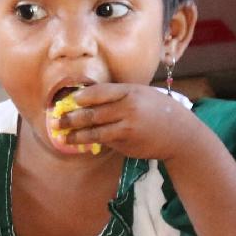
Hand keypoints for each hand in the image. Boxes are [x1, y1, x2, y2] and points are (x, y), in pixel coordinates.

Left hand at [50, 83, 202, 160]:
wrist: (180, 134)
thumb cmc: (158, 111)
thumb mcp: (142, 94)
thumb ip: (118, 95)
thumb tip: (86, 97)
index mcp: (130, 92)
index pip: (99, 93)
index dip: (80, 98)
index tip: (67, 101)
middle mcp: (128, 109)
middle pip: (91, 113)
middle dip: (70, 118)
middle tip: (55, 121)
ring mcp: (127, 128)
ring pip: (94, 131)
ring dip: (75, 135)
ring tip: (62, 136)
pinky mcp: (126, 143)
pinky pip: (104, 141)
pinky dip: (90, 142)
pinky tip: (80, 143)